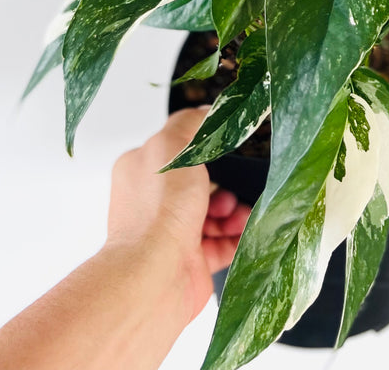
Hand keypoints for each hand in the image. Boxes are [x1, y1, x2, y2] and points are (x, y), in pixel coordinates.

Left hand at [105, 109, 250, 321]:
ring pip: (214, 212)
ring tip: (240, 212)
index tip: (226, 146)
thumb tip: (205, 110)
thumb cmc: (158, 213)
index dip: (202, 148)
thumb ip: (190, 123)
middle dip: (224, 182)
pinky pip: (223, 243)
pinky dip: (238, 235)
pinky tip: (247, 229)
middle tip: (234, 184)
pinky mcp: (191, 261)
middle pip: (200, 182)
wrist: (154, 278)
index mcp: (141, 170)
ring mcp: (172, 233)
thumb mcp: (174, 146)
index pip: (176, 150)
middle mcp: (153, 202)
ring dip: (234, 209)